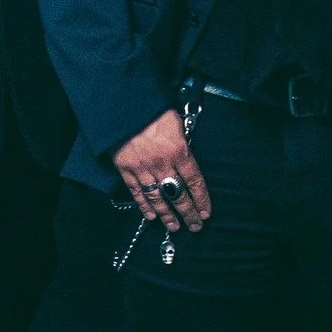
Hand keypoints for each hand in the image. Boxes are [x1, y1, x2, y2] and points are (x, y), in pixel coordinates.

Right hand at [113, 109, 210, 233]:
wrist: (125, 105)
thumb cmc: (154, 110)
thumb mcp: (178, 123)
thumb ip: (183, 143)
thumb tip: (188, 159)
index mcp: (179, 151)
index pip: (194, 181)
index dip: (201, 199)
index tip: (206, 212)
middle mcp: (162, 164)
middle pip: (178, 195)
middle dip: (188, 212)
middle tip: (195, 225)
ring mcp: (143, 169)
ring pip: (158, 198)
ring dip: (168, 215)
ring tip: (175, 226)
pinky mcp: (126, 170)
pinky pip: (137, 192)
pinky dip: (144, 206)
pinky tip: (151, 216)